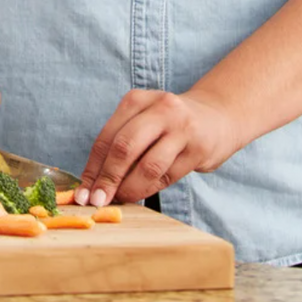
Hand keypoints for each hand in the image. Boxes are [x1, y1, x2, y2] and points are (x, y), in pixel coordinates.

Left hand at [76, 88, 239, 206]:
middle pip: (124, 147)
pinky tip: (140, 195)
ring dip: (129, 188)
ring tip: (120, 200)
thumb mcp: (144, 120)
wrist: (218, 116)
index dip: (92, 168)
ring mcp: (182, 128)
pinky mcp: (199, 149)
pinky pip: (168, 176)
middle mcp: (160, 109)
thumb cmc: (170, 124)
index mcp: (137, 100)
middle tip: (97, 201)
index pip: (107, 137)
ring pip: (148, 165)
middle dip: (107, 179)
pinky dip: (149, 189)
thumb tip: (94, 183)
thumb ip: (121, 144)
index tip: (82, 192)